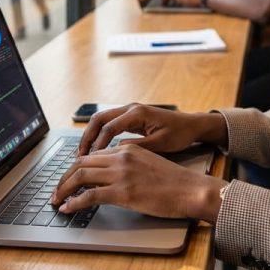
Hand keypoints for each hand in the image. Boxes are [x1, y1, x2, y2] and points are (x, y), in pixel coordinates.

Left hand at [51, 144, 224, 221]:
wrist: (190, 189)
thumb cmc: (174, 181)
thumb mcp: (149, 163)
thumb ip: (130, 164)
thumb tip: (112, 175)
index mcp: (127, 149)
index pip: (92, 154)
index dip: (75, 167)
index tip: (68, 179)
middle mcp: (121, 157)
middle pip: (81, 163)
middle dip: (63, 178)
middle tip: (55, 191)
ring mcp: (121, 174)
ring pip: (80, 176)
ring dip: (63, 189)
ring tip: (56, 200)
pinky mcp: (123, 192)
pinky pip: (89, 195)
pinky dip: (74, 202)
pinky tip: (68, 209)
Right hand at [77, 103, 221, 154]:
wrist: (191, 125)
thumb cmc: (179, 134)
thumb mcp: (161, 143)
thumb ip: (139, 147)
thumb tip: (116, 152)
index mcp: (137, 113)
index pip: (109, 127)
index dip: (97, 144)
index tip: (89, 160)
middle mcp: (131, 108)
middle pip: (99, 119)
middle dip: (86, 137)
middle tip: (77, 157)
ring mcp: (130, 111)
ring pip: (101, 120)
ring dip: (90, 136)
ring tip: (82, 155)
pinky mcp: (131, 118)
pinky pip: (109, 124)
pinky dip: (99, 135)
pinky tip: (95, 151)